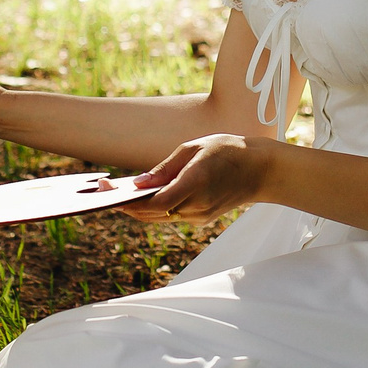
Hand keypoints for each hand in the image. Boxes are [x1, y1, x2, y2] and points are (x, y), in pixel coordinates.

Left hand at [123, 132, 277, 223]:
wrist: (260, 170)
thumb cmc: (228, 151)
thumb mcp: (194, 148)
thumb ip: (165, 168)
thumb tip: (138, 184)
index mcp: (197, 183)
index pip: (157, 203)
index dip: (132, 202)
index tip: (111, 194)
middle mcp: (198, 205)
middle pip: (154, 214)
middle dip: (128, 205)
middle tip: (106, 193)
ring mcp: (201, 216)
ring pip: (160, 218)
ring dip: (140, 208)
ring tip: (120, 194)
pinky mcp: (202, 220)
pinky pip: (172, 216)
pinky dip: (155, 209)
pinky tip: (144, 197)